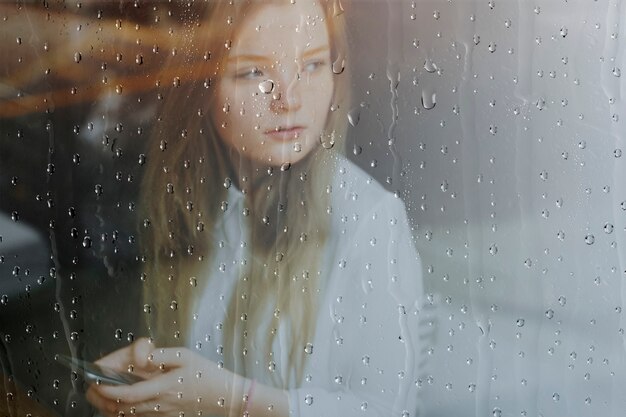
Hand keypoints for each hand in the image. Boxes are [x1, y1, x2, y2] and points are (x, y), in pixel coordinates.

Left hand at [86, 338, 245, 416]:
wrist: (224, 396)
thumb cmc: (207, 374)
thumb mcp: (186, 356)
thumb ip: (161, 355)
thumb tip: (142, 355)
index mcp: (164, 386)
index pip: (128, 392)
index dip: (108, 389)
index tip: (96, 380)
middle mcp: (159, 404)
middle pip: (121, 408)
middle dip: (101, 399)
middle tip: (91, 388)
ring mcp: (161, 413)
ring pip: (126, 415)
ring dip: (109, 407)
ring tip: (99, 395)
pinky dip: (122, 414)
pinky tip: (117, 406)